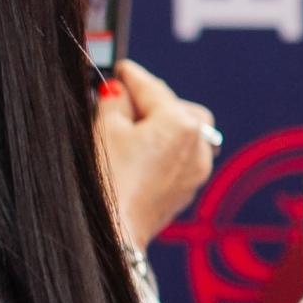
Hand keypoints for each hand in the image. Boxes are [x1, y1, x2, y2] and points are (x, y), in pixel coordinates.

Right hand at [97, 59, 219, 248]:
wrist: (114, 232)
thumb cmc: (109, 181)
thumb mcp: (105, 129)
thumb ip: (115, 101)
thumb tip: (120, 91)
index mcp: (181, 124)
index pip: (152, 89)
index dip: (131, 76)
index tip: (121, 69)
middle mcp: (198, 145)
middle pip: (178, 109)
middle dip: (152, 102)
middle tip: (122, 100)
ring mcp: (196, 170)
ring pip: (185, 134)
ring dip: (162, 126)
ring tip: (131, 129)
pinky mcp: (187, 189)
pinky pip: (181, 157)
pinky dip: (165, 149)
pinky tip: (140, 153)